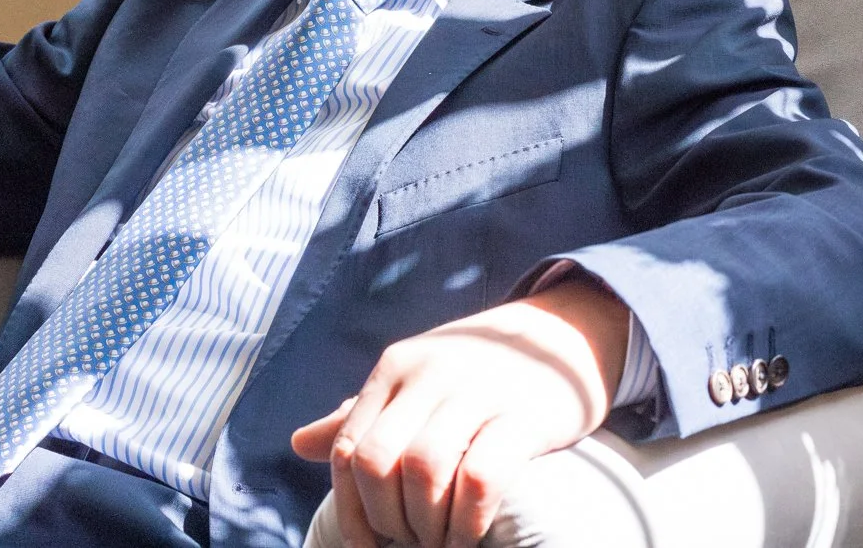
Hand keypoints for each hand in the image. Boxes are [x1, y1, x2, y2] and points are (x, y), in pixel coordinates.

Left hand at [291, 280, 628, 547]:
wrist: (564, 336)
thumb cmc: (480, 370)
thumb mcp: (416, 379)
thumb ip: (362, 414)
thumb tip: (298, 443)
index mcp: (396, 366)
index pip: (348, 447)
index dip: (351, 507)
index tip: (367, 543)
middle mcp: (430, 373)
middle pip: (377, 461)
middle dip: (385, 518)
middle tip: (409, 541)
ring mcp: (478, 391)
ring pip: (422, 470)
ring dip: (425, 523)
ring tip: (440, 541)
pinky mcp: (524, 416)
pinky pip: (481, 477)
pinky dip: (467, 519)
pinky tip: (470, 533)